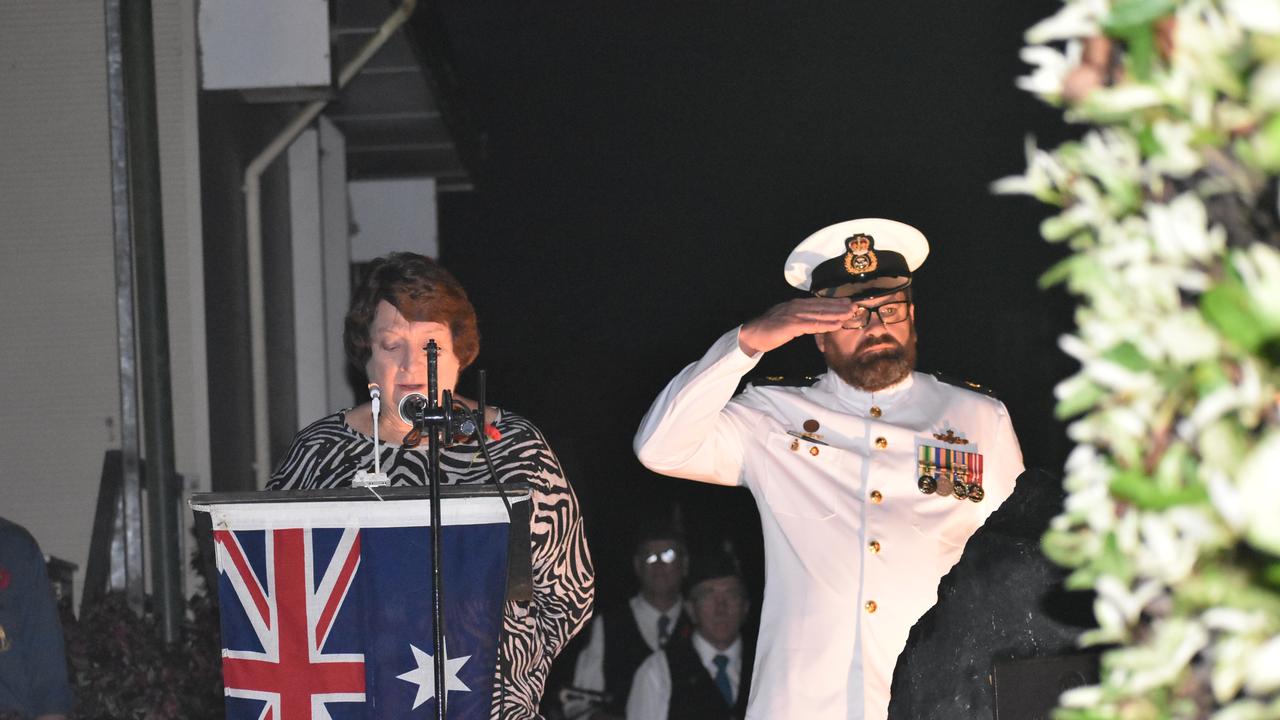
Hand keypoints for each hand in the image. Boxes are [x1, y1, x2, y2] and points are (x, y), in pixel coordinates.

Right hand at [738, 297, 854, 354]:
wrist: (753, 335)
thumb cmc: (769, 330)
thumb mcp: (787, 321)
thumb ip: (801, 319)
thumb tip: (814, 321)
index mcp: (796, 304)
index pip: (818, 302)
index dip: (834, 302)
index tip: (848, 302)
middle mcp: (797, 306)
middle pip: (822, 306)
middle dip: (840, 306)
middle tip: (856, 305)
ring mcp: (794, 315)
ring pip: (820, 314)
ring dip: (837, 314)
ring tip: (851, 314)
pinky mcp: (792, 325)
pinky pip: (813, 325)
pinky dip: (826, 324)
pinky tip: (837, 325)